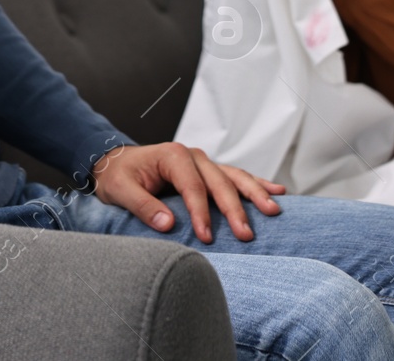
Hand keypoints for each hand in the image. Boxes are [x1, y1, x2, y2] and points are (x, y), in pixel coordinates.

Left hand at [90, 142, 284, 243]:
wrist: (116, 162)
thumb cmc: (118, 175)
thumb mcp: (121, 190)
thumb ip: (143, 206)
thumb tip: (168, 224)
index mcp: (173, 156)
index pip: (193, 187)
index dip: (202, 213)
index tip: (208, 237)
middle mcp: (193, 156)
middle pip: (219, 183)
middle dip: (235, 209)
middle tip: (247, 234)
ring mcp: (204, 162)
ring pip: (235, 177)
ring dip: (255, 194)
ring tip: (273, 210)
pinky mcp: (209, 172)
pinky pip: (236, 177)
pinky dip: (256, 184)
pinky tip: (277, 191)